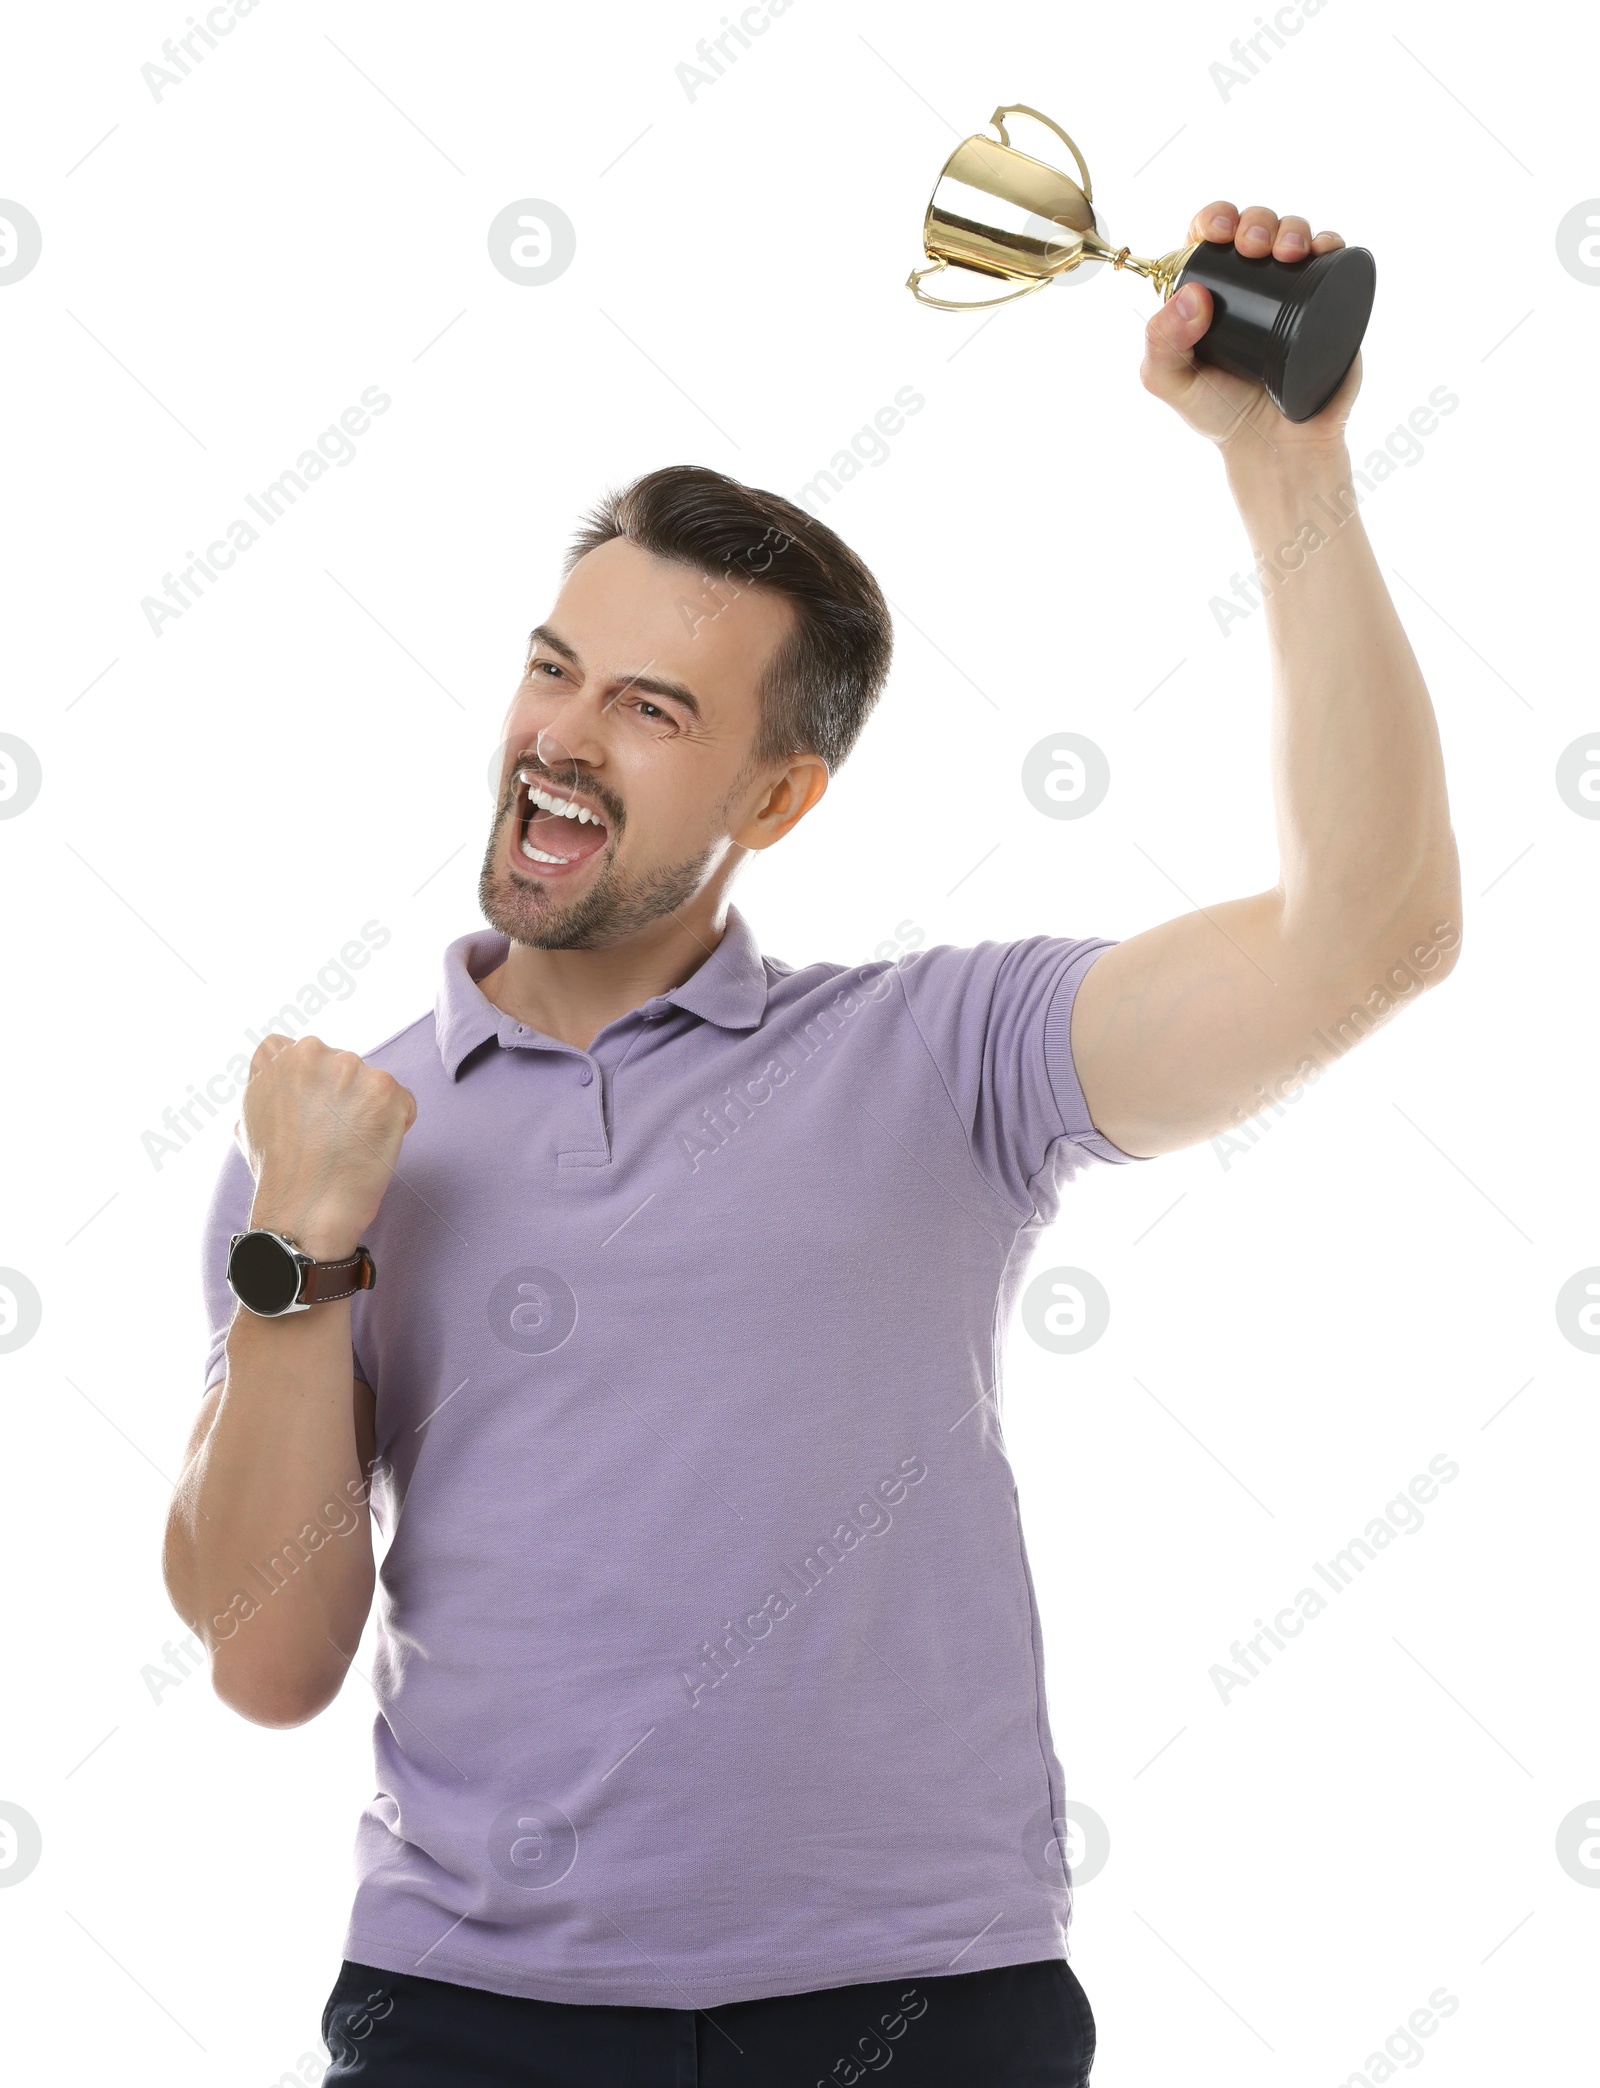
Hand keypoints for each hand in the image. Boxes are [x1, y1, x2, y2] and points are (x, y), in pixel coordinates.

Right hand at [235, 1034, 415, 1257]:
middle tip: (332, 1136)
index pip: (304, 1054)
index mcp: (276, 1054)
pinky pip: (402, 1101)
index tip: (311, 1116)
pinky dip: (395, 1124)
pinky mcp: (384, 1089)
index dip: (313, 1088)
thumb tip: (281, 1079)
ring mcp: (349, 1068)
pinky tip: (370, 1148)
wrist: (303, 1209)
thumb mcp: (249, 1116)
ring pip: (373, 1084)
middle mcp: (311, 1051)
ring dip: (370, 1110)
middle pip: (344, 1067)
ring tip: (349, 1144)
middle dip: (344, 1097)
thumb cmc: (276, 1172)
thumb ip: (269, 1086)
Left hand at [1140, 201, 1359, 454]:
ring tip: (1288, 253)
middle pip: (1255, 226)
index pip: (1210, 238)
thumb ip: (1162, 343)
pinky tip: (1320, 250)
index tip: (1217, 232)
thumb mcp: (1173, 382)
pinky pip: (1335, 258)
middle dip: (1254, 221)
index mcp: (1211, 293)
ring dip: (1291, 227)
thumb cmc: (1222, 415)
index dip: (1214, 219)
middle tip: (1253, 246)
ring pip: (1295, 234)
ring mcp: (1294, 291)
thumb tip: (1193, 295)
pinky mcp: (1330, 302)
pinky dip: (1330, 242)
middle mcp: (1253, 285)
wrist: (1279, 446)